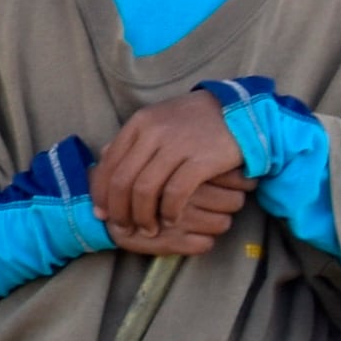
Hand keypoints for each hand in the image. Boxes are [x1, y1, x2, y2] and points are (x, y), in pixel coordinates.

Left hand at [90, 88, 245, 252]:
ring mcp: (177, 144)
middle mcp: (154, 132)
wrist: (239, 112)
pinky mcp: (201, 159)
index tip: (102, 214)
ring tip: (148, 229)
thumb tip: (102, 162)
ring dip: (143, 216)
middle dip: (120, 211)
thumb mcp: (158, 121)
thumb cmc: (194, 122)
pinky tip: (172, 219)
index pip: (109, 164)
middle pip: (123, 181)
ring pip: (145, 190)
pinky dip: (169, 211)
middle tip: (124, 228)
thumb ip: (132, 141)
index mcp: (140, 123)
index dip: (102, 194)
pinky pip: (175, 193)